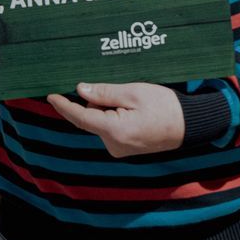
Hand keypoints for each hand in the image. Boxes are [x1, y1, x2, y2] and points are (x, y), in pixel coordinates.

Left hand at [46, 82, 184, 157]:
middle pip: (91, 117)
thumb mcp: (134, 92)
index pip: (81, 117)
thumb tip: (80, 90)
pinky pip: (110, 128)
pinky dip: (113, 116)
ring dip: (107, 109)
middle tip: (117, 90)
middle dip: (96, 102)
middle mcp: (113, 145)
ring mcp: (119, 149)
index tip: (50, 95)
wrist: (188, 126)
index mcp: (115, 131)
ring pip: (100, 122)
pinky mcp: (124, 148)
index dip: (64, 106)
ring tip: (132, 102)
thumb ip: (104, 93)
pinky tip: (132, 110)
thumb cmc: (165, 107)